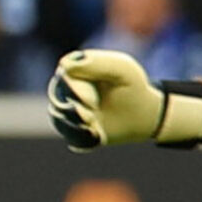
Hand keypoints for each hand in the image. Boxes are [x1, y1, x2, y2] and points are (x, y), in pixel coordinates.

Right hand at [50, 48, 201, 148]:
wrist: (143, 112)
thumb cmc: (132, 85)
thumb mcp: (122, 69)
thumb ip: (97, 63)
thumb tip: (64, 65)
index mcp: (74, 70)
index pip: (62, 80)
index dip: (72, 92)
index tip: (91, 102)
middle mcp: (66, 90)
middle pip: (58, 102)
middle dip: (75, 112)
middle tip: (92, 118)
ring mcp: (69, 112)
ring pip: (60, 121)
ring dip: (76, 127)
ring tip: (94, 126)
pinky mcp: (77, 131)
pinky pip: (71, 138)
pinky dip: (82, 139)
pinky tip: (95, 137)